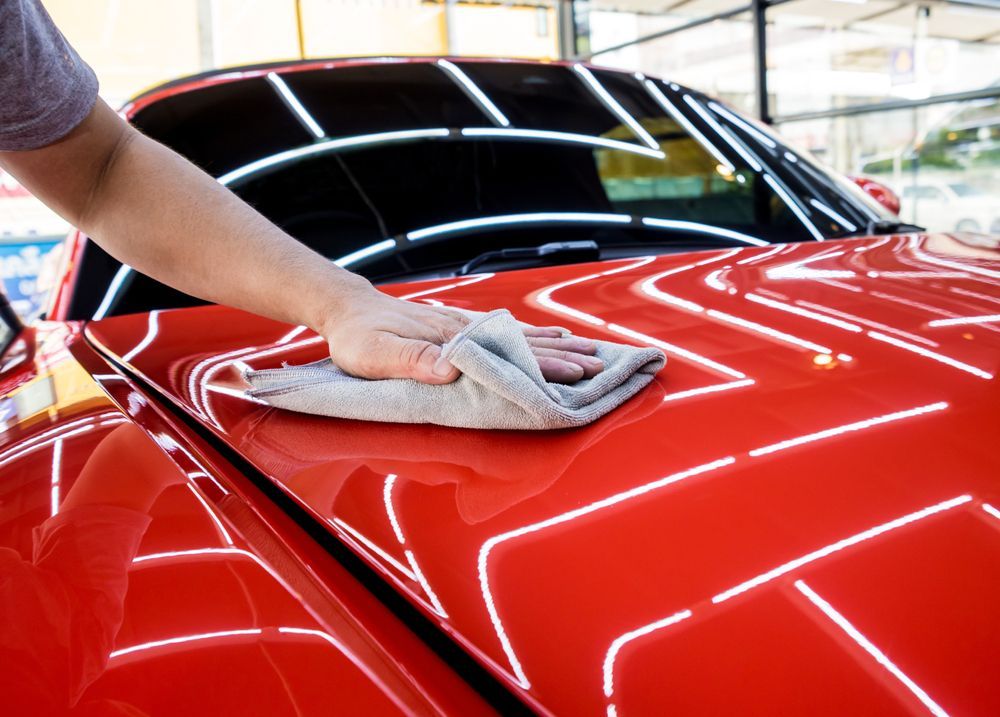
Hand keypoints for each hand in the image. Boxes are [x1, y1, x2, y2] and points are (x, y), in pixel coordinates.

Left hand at [320, 287, 603, 384]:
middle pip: (526, 344)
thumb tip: (452, 367)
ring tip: (590, 351)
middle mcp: (466, 330)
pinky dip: (534, 335)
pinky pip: (507, 332)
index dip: (545, 366)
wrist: (348, 308)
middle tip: (602, 366)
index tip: (578, 375)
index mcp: (453, 340)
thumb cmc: (358, 337)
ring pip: (522, 336)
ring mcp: (466, 326)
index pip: (509, 355)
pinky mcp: (460, 326)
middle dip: (566, 356)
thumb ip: (411, 361)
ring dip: (558, 345)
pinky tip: (550, 337)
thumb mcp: (374, 354)